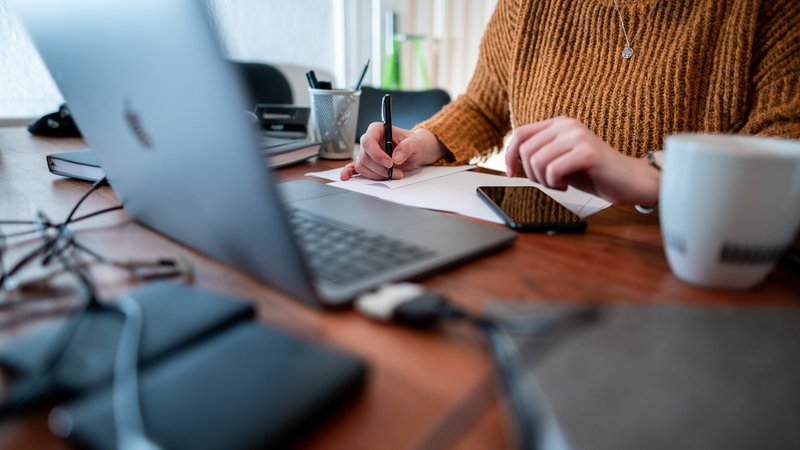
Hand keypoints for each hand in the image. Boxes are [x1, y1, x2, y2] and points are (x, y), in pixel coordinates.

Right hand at [340, 124, 445, 180]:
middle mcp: (371, 141)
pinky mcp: (369, 163)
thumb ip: (407, 147)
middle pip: (365, 156)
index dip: (377, 154)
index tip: (389, 163)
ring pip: (363, 166)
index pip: (368, 140)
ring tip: (393, 175)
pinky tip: (345, 177)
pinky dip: (350, 172)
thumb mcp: (417, 143)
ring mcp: (368, 153)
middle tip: (396, 173)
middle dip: (380, 168)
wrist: (417, 151)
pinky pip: (355, 168)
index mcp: (378, 129)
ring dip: (377, 175)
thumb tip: (396, 157)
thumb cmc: (416, 143)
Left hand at [505, 116, 658, 205]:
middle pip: (526, 151)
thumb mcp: (560, 158)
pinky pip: (553, 170)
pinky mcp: (587, 152)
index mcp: (558, 124)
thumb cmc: (592, 172)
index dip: (509, 155)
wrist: (628, 180)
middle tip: (549, 182)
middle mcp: (567, 125)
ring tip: (560, 183)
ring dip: (544, 181)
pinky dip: (555, 184)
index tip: (511, 173)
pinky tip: (568, 185)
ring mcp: (578, 136)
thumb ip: (539, 153)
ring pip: (538, 162)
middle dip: (531, 174)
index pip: (520, 134)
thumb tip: (510, 159)